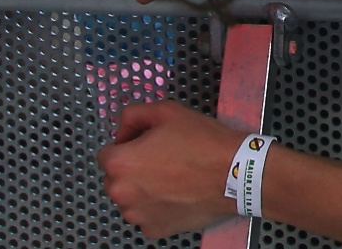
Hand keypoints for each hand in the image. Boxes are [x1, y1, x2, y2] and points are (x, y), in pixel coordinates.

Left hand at [98, 101, 242, 238]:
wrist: (235, 173)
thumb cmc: (201, 142)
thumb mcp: (166, 111)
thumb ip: (134, 114)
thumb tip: (123, 126)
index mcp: (120, 164)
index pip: (107, 154)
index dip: (126, 145)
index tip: (146, 143)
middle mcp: (122, 194)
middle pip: (116, 178)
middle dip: (132, 169)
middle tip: (161, 159)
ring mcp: (138, 215)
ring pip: (131, 198)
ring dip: (142, 189)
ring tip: (172, 177)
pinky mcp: (155, 230)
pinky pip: (147, 215)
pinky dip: (157, 207)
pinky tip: (177, 194)